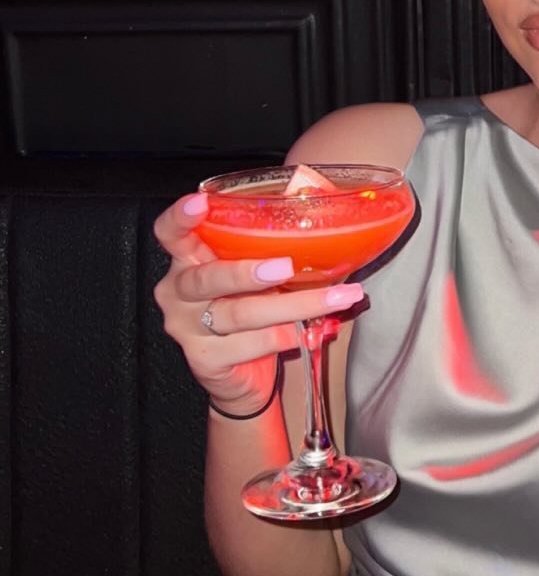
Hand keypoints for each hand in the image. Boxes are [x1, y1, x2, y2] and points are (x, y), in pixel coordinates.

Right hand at [153, 192, 364, 415]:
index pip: (169, 233)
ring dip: (292, 306)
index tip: (200, 203)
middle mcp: (180, 293)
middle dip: (247, 272)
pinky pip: (249, 346)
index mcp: (189, 259)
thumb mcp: (259, 271)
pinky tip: (311, 333)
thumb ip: (272, 243)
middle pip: (206, 278)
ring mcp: (189, 329)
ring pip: (239, 314)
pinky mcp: (206, 360)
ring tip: (332, 299)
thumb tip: (322, 202)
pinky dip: (285, 337)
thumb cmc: (254, 307)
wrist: (244, 373)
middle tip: (286, 267)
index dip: (179, 218)